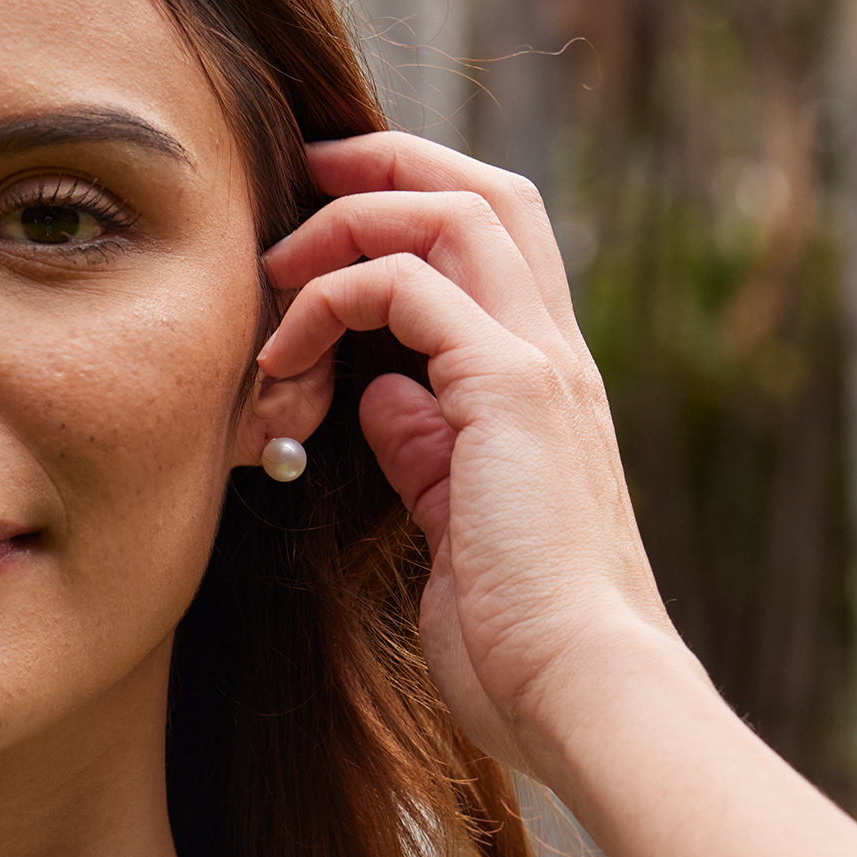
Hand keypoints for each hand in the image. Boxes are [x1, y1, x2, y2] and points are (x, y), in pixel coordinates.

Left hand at [259, 135, 689, 779]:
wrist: (582, 690)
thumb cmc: (517, 636)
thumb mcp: (452, 522)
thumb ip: (425, 448)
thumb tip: (380, 395)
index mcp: (542, 384)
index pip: (490, 242)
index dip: (409, 204)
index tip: (321, 217)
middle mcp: (553, 356)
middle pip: (484, 193)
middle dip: (385, 166)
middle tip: (300, 176)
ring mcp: (541, 366)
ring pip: (457, 213)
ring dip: (351, 221)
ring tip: (275, 265)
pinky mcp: (512, 392)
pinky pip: (412, 288)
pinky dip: (335, 296)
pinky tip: (285, 355)